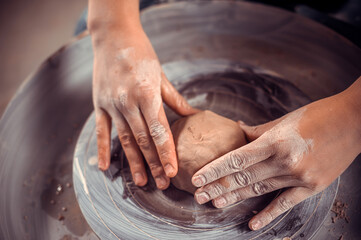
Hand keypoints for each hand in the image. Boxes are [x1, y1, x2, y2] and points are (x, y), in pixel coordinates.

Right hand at [92, 27, 196, 189]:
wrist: (113, 36)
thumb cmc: (141, 54)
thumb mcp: (161, 75)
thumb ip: (174, 99)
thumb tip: (192, 114)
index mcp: (146, 94)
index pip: (159, 131)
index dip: (166, 153)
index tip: (172, 171)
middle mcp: (128, 102)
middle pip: (143, 140)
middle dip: (154, 163)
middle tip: (163, 184)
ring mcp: (111, 105)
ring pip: (125, 140)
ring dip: (133, 162)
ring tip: (141, 182)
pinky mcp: (99, 104)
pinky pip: (101, 130)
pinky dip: (102, 149)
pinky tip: (105, 167)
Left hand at [191, 78, 360, 229]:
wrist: (354, 121)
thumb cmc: (317, 115)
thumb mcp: (283, 119)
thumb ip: (257, 129)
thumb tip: (237, 130)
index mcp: (274, 141)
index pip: (236, 159)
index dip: (214, 170)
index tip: (197, 178)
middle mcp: (284, 161)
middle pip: (243, 178)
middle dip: (218, 188)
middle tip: (198, 196)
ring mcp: (299, 177)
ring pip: (258, 190)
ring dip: (235, 198)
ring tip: (215, 204)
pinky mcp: (312, 186)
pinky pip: (285, 203)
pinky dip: (268, 214)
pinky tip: (252, 223)